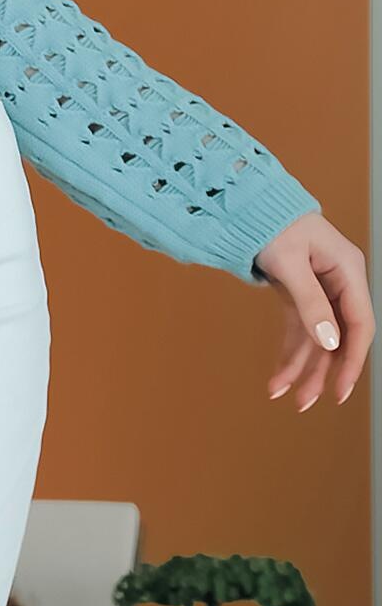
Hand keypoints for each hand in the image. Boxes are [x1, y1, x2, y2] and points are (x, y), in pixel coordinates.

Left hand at [252, 211, 373, 408]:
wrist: (246, 202)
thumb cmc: (270, 222)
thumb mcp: (289, 262)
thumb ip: (310, 302)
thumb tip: (329, 342)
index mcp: (348, 269)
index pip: (359, 324)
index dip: (352, 360)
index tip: (340, 390)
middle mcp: (339, 281)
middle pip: (338, 336)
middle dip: (321, 371)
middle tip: (306, 402)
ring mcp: (320, 289)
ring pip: (317, 338)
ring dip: (301, 367)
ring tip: (281, 394)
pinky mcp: (301, 293)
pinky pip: (299, 329)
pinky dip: (289, 351)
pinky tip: (278, 376)